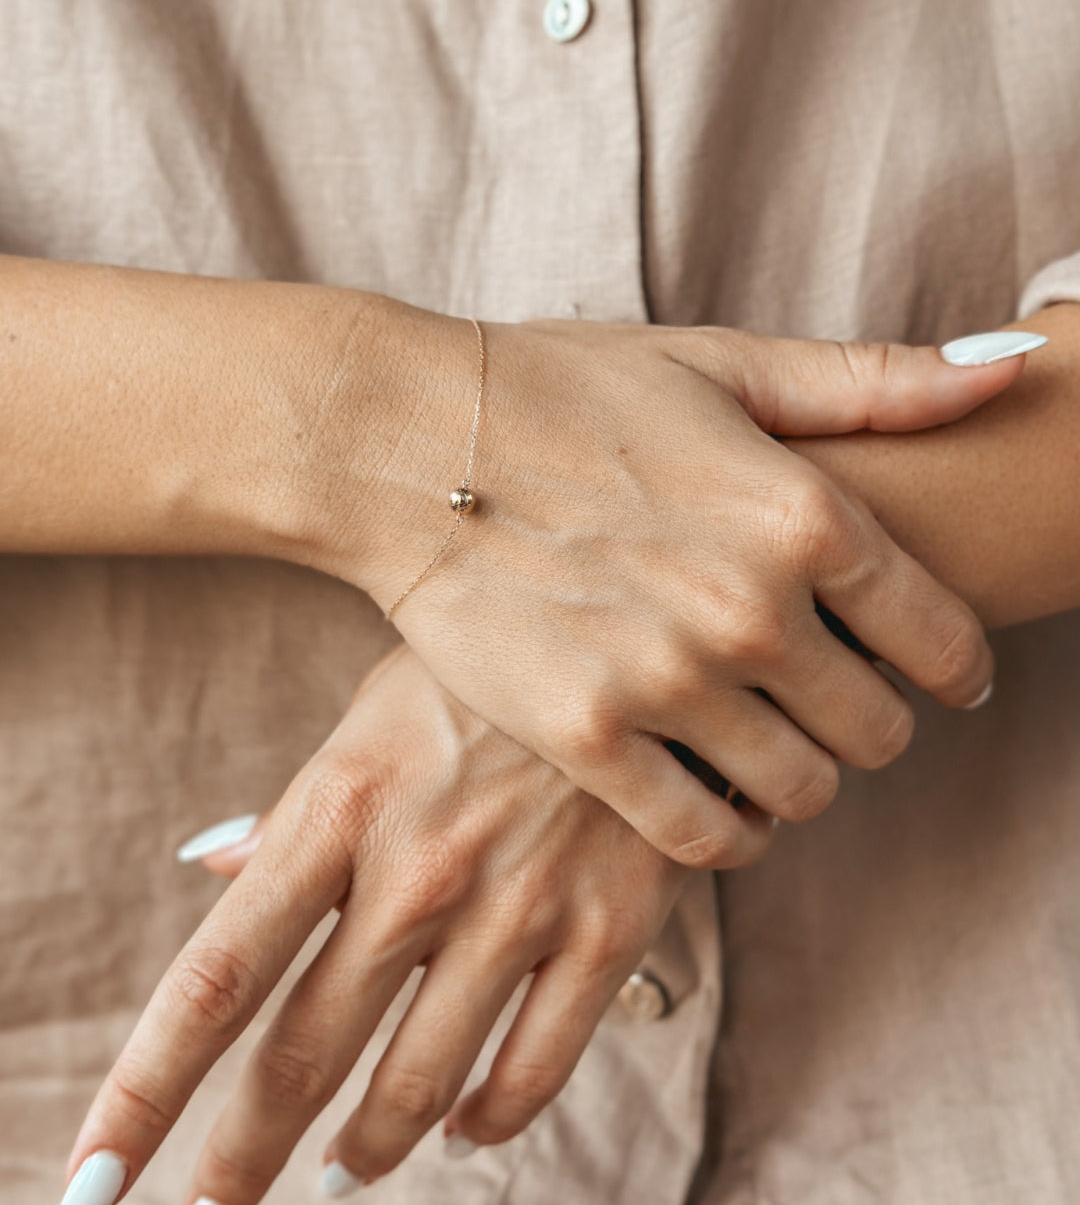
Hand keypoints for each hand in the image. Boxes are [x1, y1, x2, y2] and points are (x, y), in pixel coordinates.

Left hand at [63, 646, 700, 1202]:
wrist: (644, 635)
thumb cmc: (485, 672)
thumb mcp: (375, 710)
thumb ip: (300, 807)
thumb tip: (213, 867)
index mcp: (342, 806)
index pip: (219, 976)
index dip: (148, 1088)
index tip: (98, 1169)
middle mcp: (419, 870)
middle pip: (302, 1057)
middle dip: (240, 1156)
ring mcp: (519, 906)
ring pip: (417, 1088)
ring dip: (366, 1150)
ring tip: (342, 1169)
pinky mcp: (608, 930)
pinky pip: (533, 1071)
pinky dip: (489, 1122)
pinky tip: (465, 1127)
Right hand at [335, 319, 1028, 867]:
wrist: (408, 443)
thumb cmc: (565, 391)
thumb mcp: (723, 364)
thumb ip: (872, 381)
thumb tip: (1011, 367)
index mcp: (802, 512)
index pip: (946, 640)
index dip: (950, 664)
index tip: (926, 669)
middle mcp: (751, 608)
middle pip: (880, 732)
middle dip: (866, 718)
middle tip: (820, 694)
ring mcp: (669, 680)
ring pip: (801, 794)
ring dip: (794, 775)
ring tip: (757, 736)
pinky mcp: (589, 738)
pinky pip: (705, 838)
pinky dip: (724, 829)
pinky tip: (706, 788)